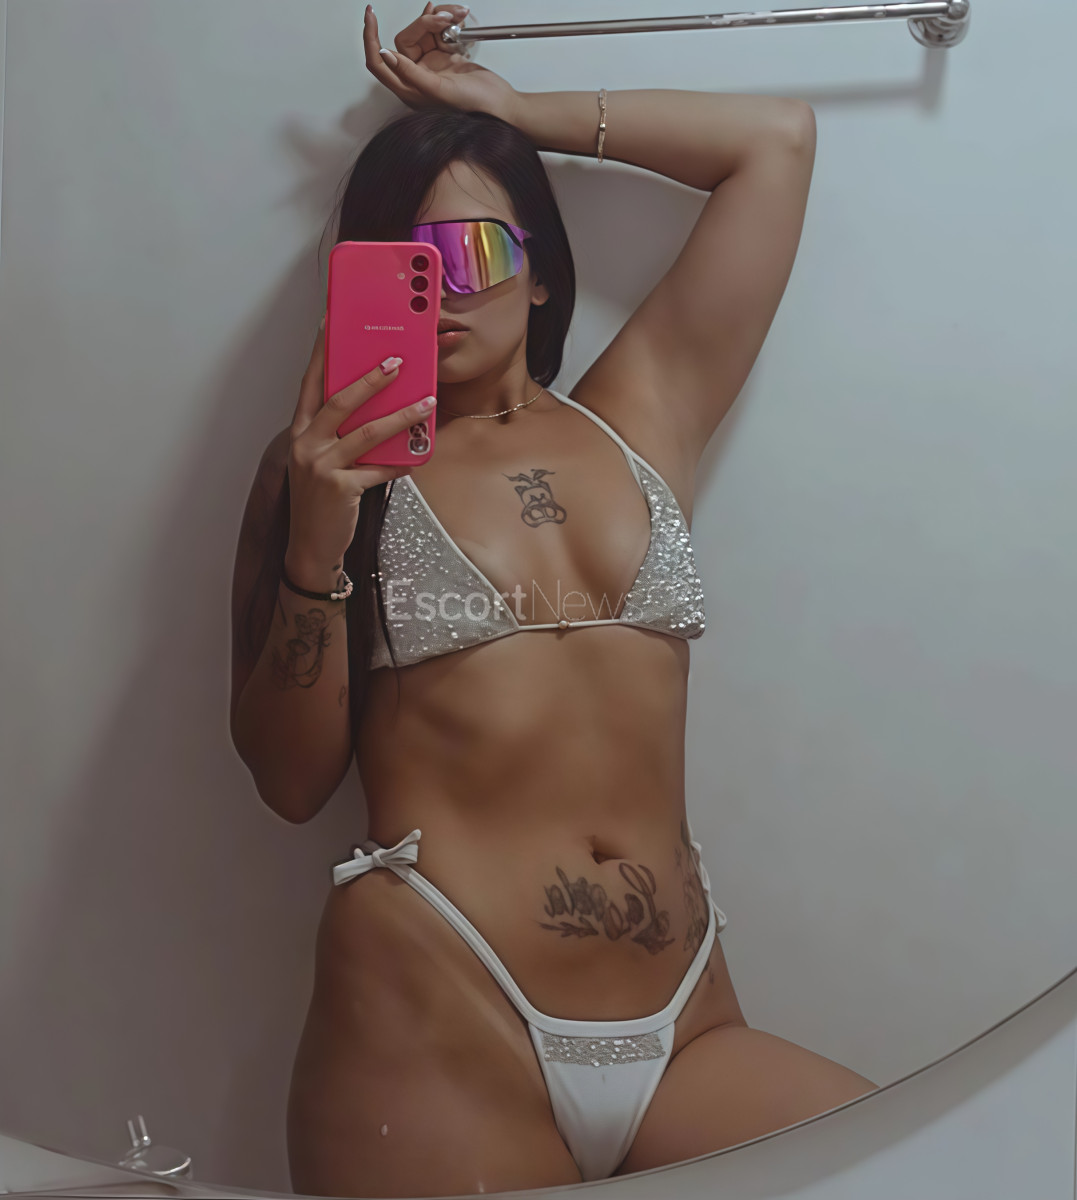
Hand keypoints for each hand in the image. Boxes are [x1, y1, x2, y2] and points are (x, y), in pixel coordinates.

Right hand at [286, 320, 435, 574]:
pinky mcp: (339, 489)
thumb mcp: (325, 460)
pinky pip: (378, 470)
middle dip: (370, 378)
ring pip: (365, 432)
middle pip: (339, 400)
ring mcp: (320, 466)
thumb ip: (343, 433)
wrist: (311, 547)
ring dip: (400, 415)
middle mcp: (306, 443)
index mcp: (301, 430)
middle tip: (398, 359)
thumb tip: (381, 405)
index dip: (322, 350)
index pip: (311, 381)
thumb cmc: (323, 500)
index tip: (334, 321)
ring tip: (427, 402)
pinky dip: (401, 462)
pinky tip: (420, 455)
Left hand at [364, 3, 520, 123]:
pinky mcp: (444, 57)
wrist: (501, 103)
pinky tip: (454, 17)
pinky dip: (444, 21)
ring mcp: (431, 66)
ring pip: (422, 32)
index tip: (371, 15)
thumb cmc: (475, 107)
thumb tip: (385, 55)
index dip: (371, 38)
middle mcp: (416, 78)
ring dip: (437, 19)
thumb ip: (411, 73)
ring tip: (456, 18)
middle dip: (422, 24)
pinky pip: (436, 32)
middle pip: (404, 40)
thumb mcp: (439, 90)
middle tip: (442, 19)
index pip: (378, 62)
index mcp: (409, 91)